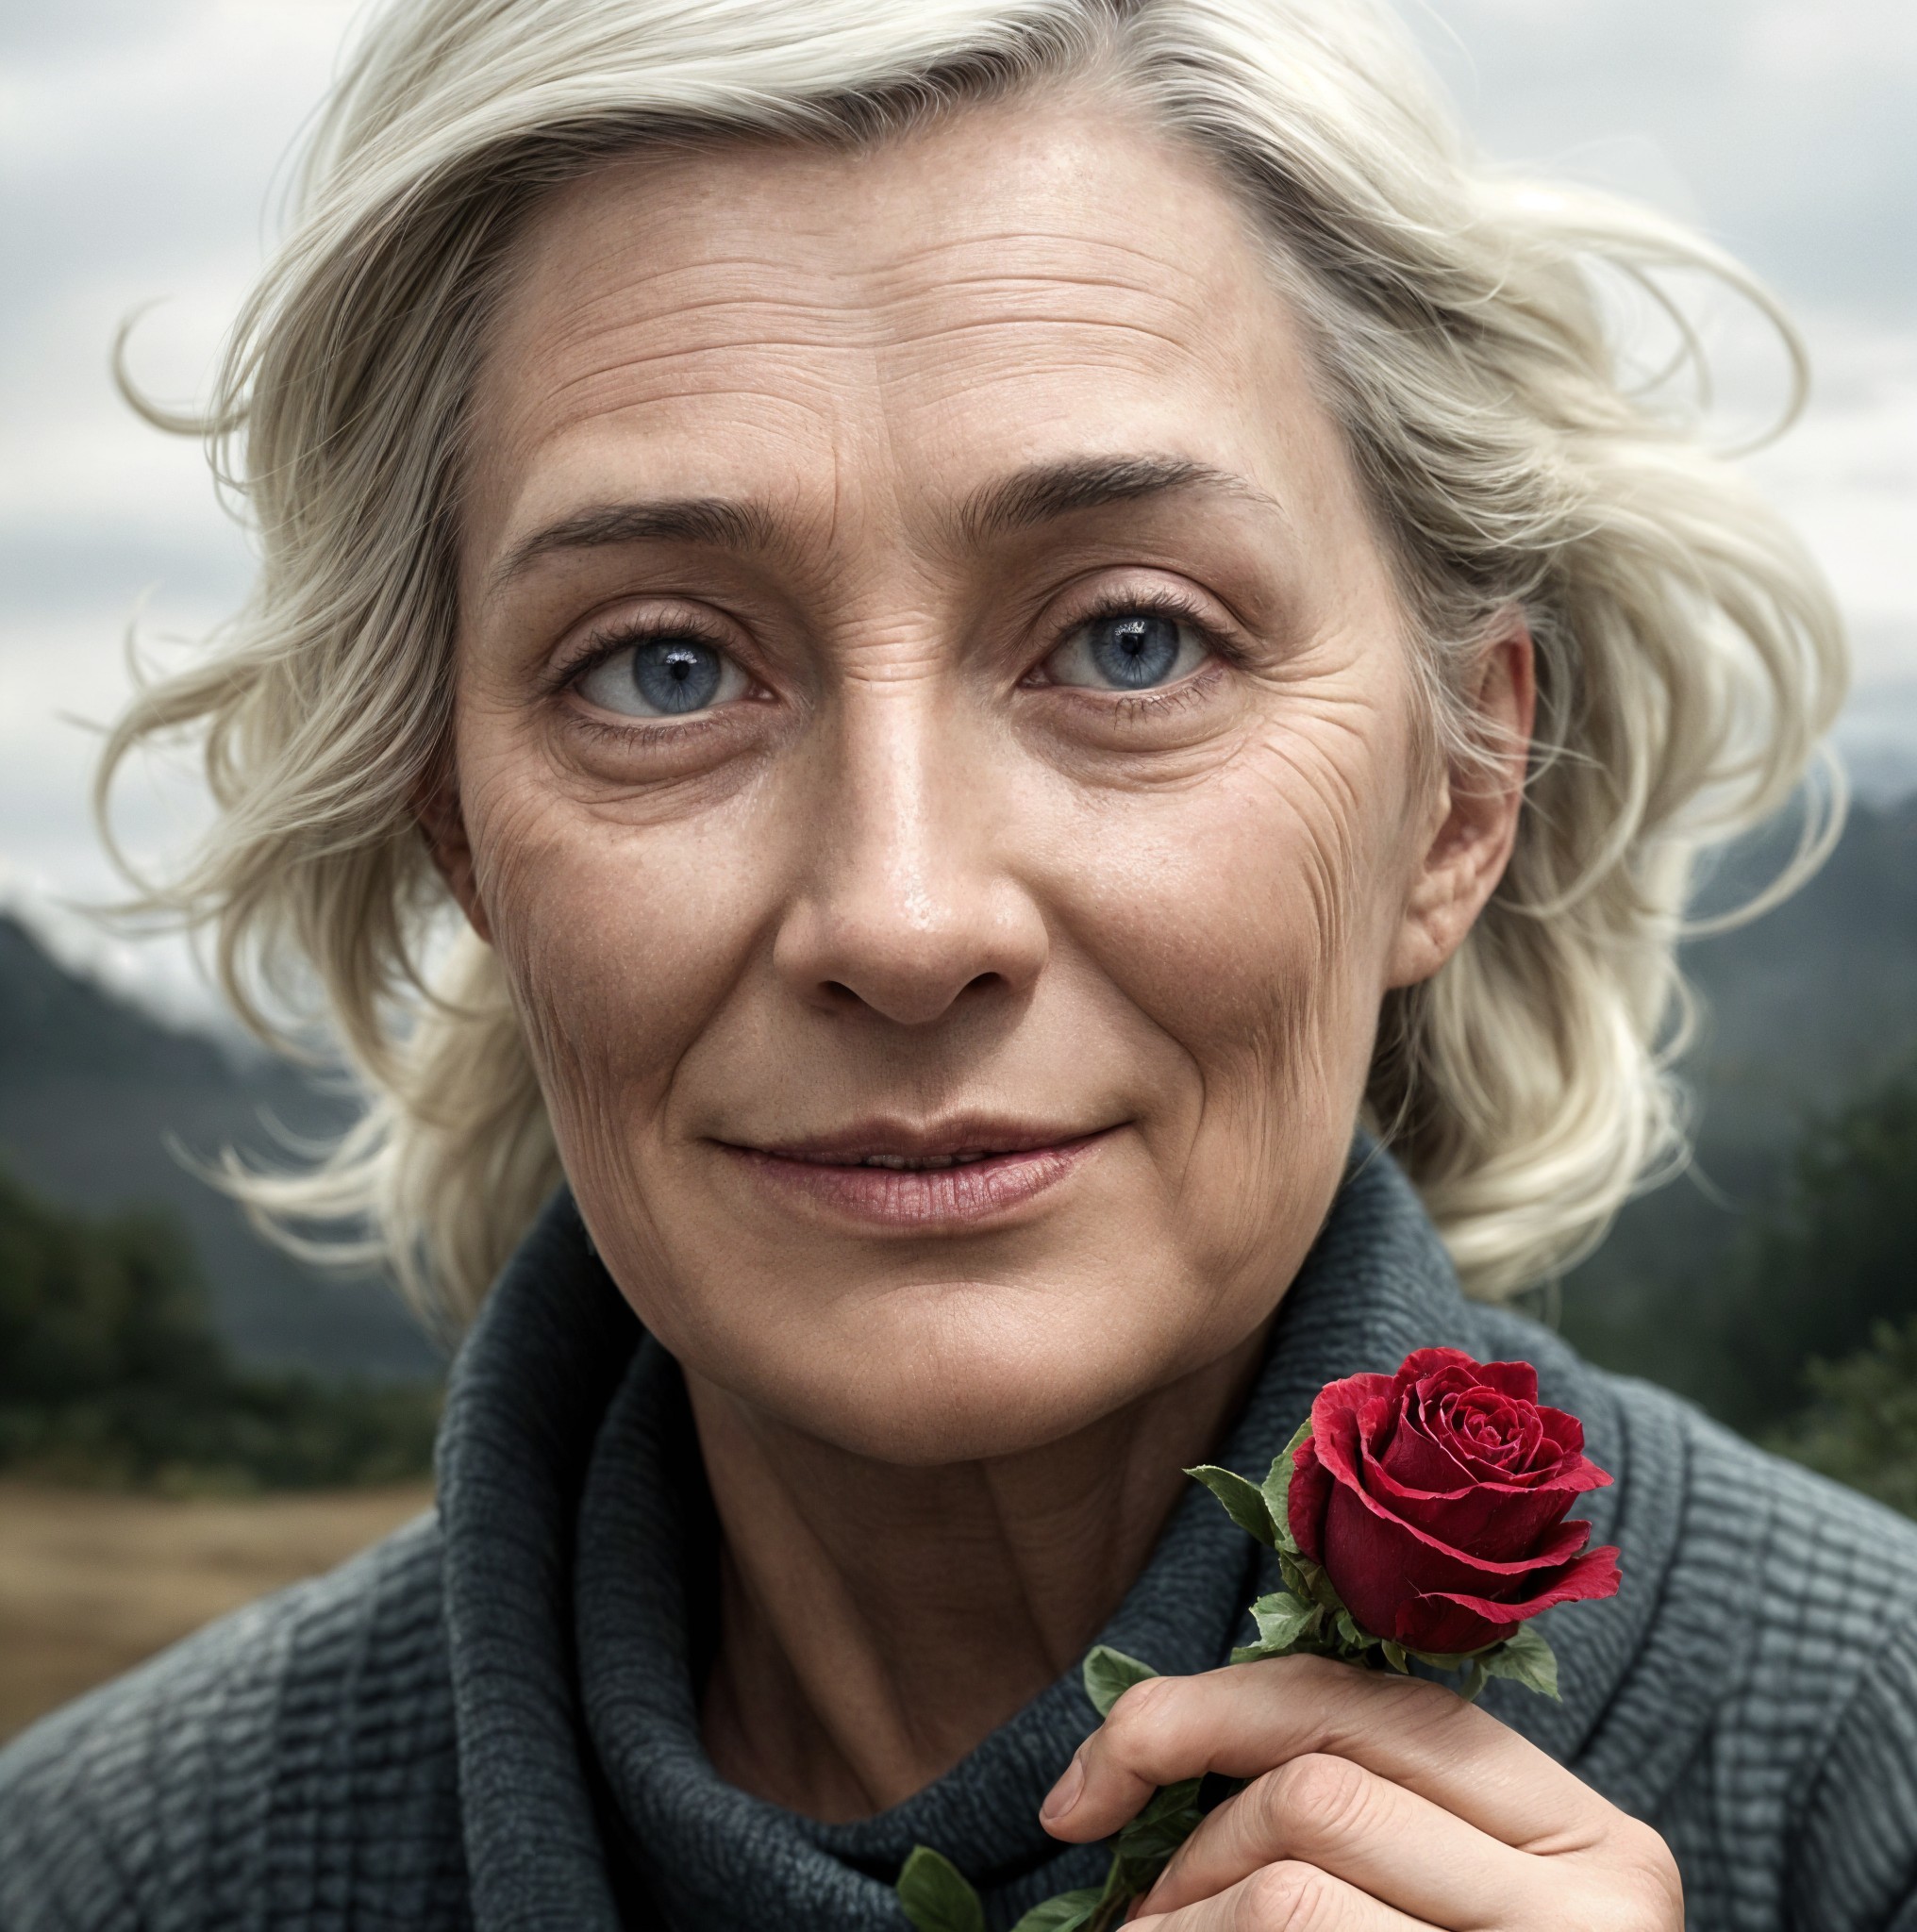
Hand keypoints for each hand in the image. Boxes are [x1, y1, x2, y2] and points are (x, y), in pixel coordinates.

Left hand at [1037, 1654, 1681, 1928]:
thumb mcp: (1431, 1896)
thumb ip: (1357, 1814)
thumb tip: (1138, 1758)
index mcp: (1578, 1830)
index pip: (1354, 1703)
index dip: (1192, 1716)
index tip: (1084, 1789)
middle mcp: (1600, 1893)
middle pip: (1313, 1786)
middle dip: (1187, 1838)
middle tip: (1132, 1913)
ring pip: (1288, 1884)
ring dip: (1185, 1920)